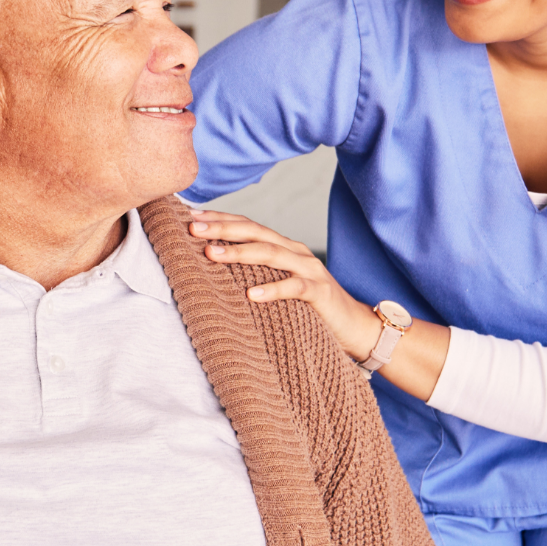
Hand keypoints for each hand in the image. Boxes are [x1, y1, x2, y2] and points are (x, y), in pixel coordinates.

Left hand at [188, 211, 382, 358]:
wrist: (355, 327)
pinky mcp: (320, 293)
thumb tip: (215, 269)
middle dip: (223, 229)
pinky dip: (273, 289)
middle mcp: (295, 252)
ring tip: (212, 254)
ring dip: (240, 253)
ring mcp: (309, 270)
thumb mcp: (278, 285)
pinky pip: (294, 287)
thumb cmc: (309, 308)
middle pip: (256, 233)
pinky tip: (252, 294)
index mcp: (283, 247)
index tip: (191, 218)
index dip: (221, 219)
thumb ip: (255, 273)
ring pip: (271, 254)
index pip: (248, 226)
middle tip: (193, 229)